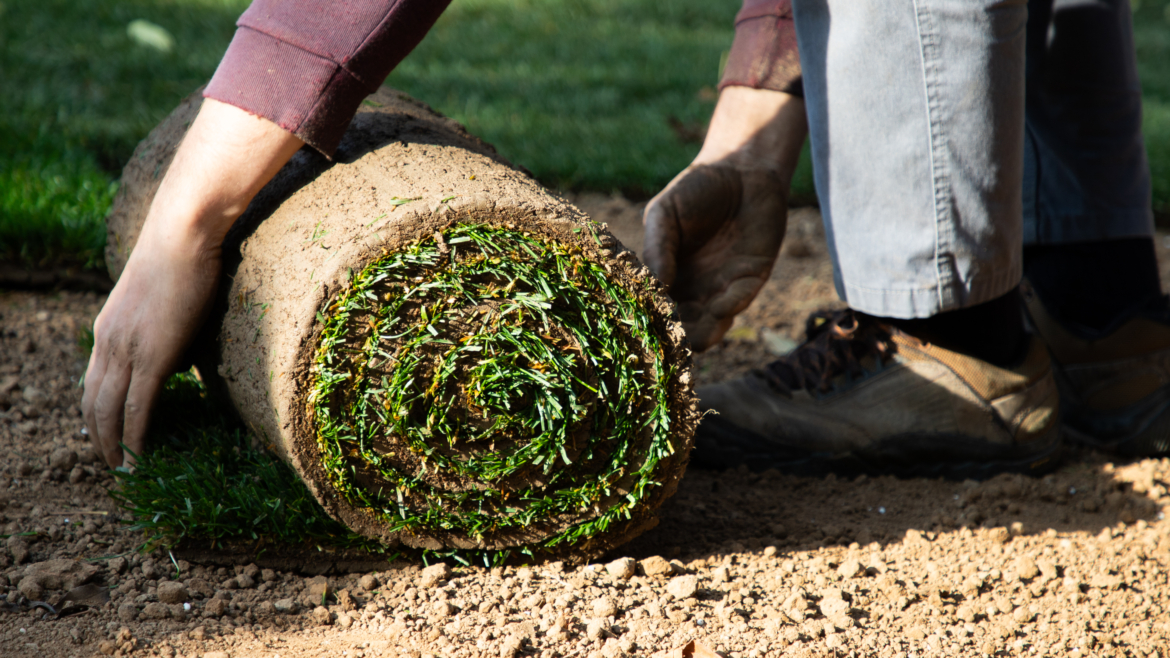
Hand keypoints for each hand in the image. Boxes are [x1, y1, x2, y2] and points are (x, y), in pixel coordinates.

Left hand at [83, 228, 220, 467]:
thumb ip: (163, 330)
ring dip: (112, 445)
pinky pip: (137, 407)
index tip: (105, 433)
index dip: (95, 412)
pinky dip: (135, 436)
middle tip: (109, 462)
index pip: (93, 380)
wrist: (184, 232)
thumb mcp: (163, 299)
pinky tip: (138, 457)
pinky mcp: (152, 355)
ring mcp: (127, 348)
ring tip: (121, 469)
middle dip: (97, 437)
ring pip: (108, 410)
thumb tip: (179, 356)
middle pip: (92, 402)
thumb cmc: (185, 255)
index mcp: (108, 326)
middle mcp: (108, 341)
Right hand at [644, 164, 788, 350]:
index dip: (650, 321)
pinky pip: (741, 301)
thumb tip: (654, 286)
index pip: (656, 308)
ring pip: (713, 324)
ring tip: (695, 339)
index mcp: (668, 276)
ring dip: (705, 333)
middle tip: (669, 342)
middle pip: (684, 326)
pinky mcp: (752, 278)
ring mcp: (724, 287)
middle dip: (677, 337)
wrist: (741, 169)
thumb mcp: (664, 214)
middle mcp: (695, 288)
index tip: (642, 329)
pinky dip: (730, 308)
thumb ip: (657, 248)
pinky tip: (719, 308)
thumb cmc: (694, 191)